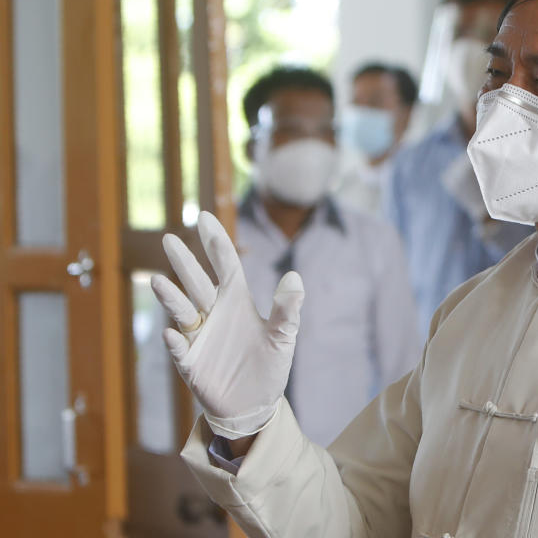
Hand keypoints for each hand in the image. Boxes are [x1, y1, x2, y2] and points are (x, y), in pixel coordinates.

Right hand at [150, 211, 303, 438]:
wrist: (255, 405)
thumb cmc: (268, 366)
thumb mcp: (283, 337)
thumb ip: (287, 310)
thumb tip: (294, 277)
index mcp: (237, 303)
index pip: (225, 266)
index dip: (216, 243)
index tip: (204, 218)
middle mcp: (215, 314)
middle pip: (197, 282)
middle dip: (185, 262)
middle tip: (168, 238)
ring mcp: (200, 337)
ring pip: (182, 311)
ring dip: (171, 297)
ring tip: (158, 280)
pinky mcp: (191, 363)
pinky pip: (180, 350)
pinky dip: (176, 342)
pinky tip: (172, 333)